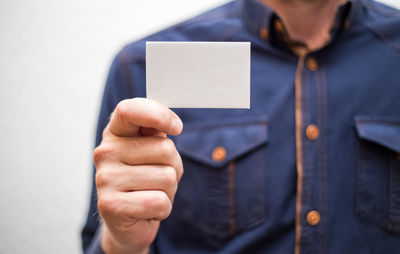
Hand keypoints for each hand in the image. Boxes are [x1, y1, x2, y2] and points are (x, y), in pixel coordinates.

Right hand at [93, 98, 183, 253]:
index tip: (177, 128)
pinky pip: (160, 202)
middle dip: (174, 166)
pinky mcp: (110, 206)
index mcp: (115, 132)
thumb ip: (157, 131)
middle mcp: (105, 152)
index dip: (159, 115)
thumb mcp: (152, 150)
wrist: (128, 220)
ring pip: (166, 177)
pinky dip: (163, 208)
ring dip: (169, 190)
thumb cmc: (145, 178)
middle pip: (165, 149)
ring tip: (152, 193)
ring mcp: (105, 179)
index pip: (130, 110)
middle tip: (159, 177)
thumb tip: (171, 124)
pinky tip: (148, 210)